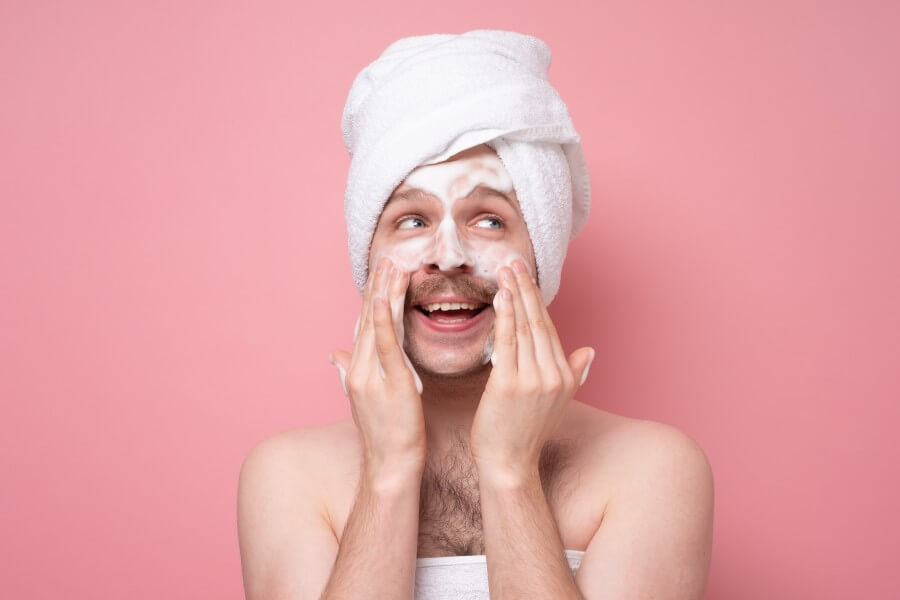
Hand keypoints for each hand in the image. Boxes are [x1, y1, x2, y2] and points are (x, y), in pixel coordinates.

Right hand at [331, 257, 425, 478]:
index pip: (363, 327)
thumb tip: (333, 353)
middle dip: (378, 287)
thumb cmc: (385, 434)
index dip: (370, 298)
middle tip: (388, 257)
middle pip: (367, 320)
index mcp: (356, 371)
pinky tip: (385, 297)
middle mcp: (359, 370)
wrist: (390, 465)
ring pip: (376, 326)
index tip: (380, 273)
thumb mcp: (365, 399)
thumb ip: (348, 372)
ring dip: (384, 293)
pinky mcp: (390, 383)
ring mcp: (372, 376)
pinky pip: (386, 346)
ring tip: (394, 265)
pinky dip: (382, 320)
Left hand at [470, 259, 594, 480]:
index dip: (537, 301)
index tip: (526, 276)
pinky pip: (508, 342)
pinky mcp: (511, 385)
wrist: (509, 464)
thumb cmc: (524, 433)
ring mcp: (534, 380)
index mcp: (566, 376)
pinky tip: (501, 297)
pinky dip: (505, 317)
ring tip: (505, 271)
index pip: (549, 329)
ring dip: (515, 295)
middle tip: (514, 261)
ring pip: (524, 328)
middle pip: (539, 322)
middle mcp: (554, 375)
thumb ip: (574, 374)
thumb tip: (589, 351)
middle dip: (526, 288)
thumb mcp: (557, 402)